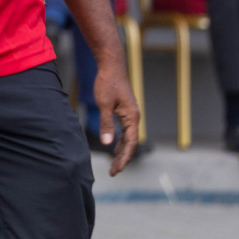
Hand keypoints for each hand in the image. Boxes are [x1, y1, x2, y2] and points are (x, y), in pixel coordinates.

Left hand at [92, 59, 139, 175]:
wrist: (111, 66)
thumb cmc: (107, 83)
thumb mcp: (104, 105)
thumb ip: (106, 124)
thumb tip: (107, 143)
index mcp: (132, 117)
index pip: (131, 143)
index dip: (124, 158)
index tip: (116, 170)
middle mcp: (134, 117)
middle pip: (131, 143)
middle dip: (122, 159)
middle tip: (113, 172)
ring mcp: (131, 114)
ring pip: (129, 138)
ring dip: (122, 151)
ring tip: (114, 164)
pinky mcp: (125, 110)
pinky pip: (126, 131)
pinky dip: (120, 141)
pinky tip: (114, 147)